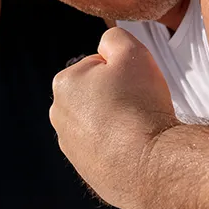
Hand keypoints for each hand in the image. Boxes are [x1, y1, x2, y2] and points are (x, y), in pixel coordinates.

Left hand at [50, 27, 178, 208]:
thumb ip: (114, 37)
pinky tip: (136, 149)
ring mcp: (71, 147)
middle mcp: (58, 116)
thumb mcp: (132, 52)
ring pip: (101, 123)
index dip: (122, 71)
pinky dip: (120, 147)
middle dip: (117, 96)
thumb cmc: (140, 105)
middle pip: (96, 94)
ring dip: (118, 122)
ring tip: (139, 128)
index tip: (135, 85)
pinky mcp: (87, 171)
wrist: (150, 165)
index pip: (98, 66)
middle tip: (139, 105)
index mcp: (63, 84)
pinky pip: (106, 150)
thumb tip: (105, 46)